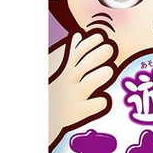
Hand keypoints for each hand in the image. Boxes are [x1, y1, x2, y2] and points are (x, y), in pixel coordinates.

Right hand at [49, 30, 117, 146]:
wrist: (44, 118)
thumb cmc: (58, 94)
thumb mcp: (61, 71)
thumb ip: (72, 53)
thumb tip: (79, 34)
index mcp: (66, 69)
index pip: (80, 47)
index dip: (92, 41)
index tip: (98, 39)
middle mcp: (70, 81)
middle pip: (91, 60)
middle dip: (103, 52)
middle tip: (108, 52)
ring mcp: (73, 96)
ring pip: (96, 79)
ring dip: (103, 73)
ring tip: (105, 72)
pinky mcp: (76, 113)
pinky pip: (97, 104)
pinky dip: (101, 102)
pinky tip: (99, 101)